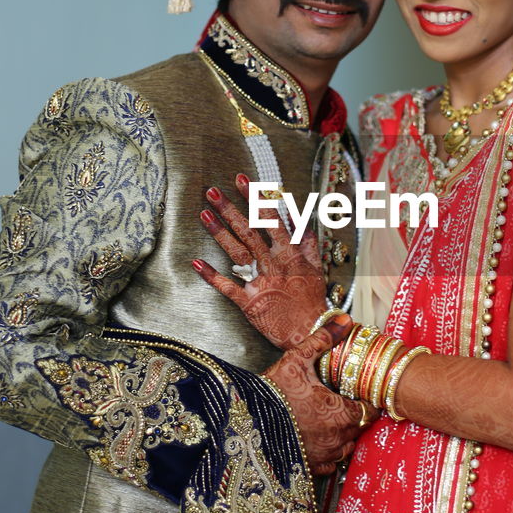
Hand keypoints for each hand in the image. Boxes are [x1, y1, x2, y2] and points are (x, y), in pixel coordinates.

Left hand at [194, 178, 326, 348]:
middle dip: (230, 209)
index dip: (256, 197)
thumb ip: (308, 243)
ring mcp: (259, 282)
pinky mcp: (248, 302)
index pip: (271, 219)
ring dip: (219, 233)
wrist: (310, 332)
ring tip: (203, 214)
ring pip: (236, 252)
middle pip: (248, 231)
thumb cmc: (312, 301)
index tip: (242, 180)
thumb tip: (303, 220)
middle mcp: (273, 264)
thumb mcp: (316, 268)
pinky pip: (227, 286)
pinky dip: (211, 275)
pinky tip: (196, 263)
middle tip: (212, 191)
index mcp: (289, 253)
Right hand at [263, 320, 361, 475]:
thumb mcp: (297, 360)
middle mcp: (338, 438)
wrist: (245, 422)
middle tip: (340, 403)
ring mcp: (325, 455)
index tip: (355, 393)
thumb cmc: (272, 392)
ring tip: (327, 420)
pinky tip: (316, 438)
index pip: (370, 410)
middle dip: (353, 415)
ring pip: (347, 446)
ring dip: (342, 435)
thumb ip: (323, 340)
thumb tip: (343, 320)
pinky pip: (331, 463)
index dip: (365, 400)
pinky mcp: (311, 468)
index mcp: (341, 412)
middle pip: (360, 427)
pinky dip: (328, 452)